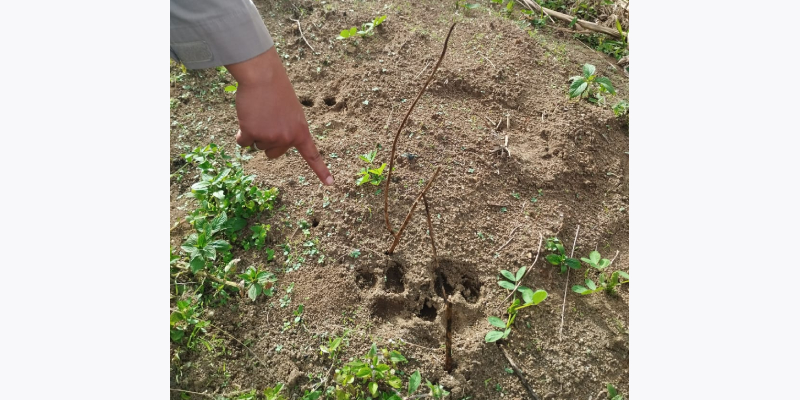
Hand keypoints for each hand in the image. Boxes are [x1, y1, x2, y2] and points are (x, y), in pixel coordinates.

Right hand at [225, 47, 333, 185]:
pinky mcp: (252, 133)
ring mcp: (270, 137)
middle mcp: (287, 138)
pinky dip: (242, 133)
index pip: (312, 155)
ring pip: (257, 146)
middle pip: (273, 153)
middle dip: (267, 141)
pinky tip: (247, 117)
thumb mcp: (291, 112)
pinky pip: (243, 143)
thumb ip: (286, 129)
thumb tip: (268, 147)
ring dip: (254, 132)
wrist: (263, 76)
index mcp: (300, 131)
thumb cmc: (276, 90)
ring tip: (258, 113)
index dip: (321, 170)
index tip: (330, 183)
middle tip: (267, 120)